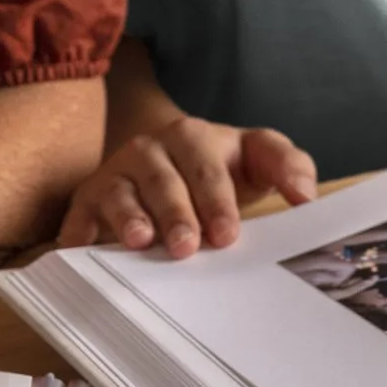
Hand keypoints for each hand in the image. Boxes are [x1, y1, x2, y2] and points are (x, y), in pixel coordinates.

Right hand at [58, 116, 316, 257]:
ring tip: (142, 242)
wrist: (164, 154)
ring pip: (122, 192)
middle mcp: (152, 149)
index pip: (208, 168)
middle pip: (165, 180)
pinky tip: (80, 249)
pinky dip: (78, 230)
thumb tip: (307, 197)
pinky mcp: (90, 196)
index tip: (228, 235)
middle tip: (189, 247)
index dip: (218, 200)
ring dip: (131, 217)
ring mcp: (118, 171)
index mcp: (195, 138)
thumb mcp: (256, 158)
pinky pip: (80, 211)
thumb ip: (289, 166)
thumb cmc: (219, 167)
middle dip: (178, 213)